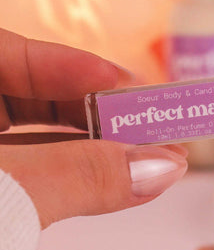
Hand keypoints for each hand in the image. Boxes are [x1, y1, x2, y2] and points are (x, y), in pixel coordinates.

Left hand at [0, 29, 186, 227]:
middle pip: (33, 98)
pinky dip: (71, 179)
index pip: (14, 54)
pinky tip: (113, 182)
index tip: (129, 84)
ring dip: (92, 151)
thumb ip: (78, 176)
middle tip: (154, 127)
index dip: (74, 65)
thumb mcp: (7, 195)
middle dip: (95, 113)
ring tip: (149, 159)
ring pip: (36, 140)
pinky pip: (33, 174)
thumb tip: (162, 166)